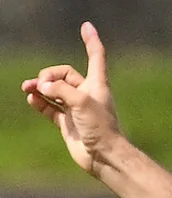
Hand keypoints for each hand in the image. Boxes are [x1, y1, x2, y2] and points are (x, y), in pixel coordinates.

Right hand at [20, 22, 122, 176]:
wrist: (104, 156)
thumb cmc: (101, 128)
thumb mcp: (82, 102)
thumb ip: (60, 90)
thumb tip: (41, 87)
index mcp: (97, 85)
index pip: (95, 57)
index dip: (91, 41)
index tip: (86, 26)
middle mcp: (87, 94)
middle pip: (63, 74)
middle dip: (48, 75)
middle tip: (41, 84)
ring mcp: (76, 109)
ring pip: (53, 90)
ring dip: (39, 87)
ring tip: (27, 88)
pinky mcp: (67, 123)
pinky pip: (49, 107)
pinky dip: (39, 102)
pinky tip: (31, 99)